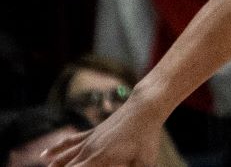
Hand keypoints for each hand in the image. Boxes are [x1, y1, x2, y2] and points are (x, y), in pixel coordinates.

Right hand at [45, 92, 165, 166]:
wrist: (145, 108)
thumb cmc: (147, 137)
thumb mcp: (143, 163)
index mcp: (99, 160)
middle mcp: (89, 151)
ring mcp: (89, 140)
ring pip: (63, 158)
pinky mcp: (92, 132)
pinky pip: (70, 142)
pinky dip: (56, 149)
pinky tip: (44, 155)